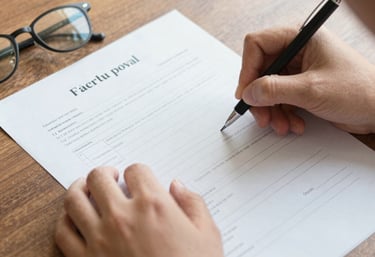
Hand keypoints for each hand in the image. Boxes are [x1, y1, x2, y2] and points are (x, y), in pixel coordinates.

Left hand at [55, 165, 223, 256]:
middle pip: (98, 178)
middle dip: (105, 173)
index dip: (138, 172)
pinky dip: (66, 219)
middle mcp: (122, 217)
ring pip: (74, 199)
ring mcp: (100, 238)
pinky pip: (63, 232)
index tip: (139, 179)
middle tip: (110, 176)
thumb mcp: (207, 235)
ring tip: (87, 189)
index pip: (136, 170)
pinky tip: (75, 217)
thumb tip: (177, 186)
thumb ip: (193, 203)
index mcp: (154, 206)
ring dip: (80, 188)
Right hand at [236, 27, 374, 134]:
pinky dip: (282, 114)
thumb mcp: (311, 90)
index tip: (245, 94)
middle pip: (261, 70)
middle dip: (261, 97)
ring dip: (272, 110)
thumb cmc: (359, 91)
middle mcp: (298, 50)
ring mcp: (299, 69)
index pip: (258, 45)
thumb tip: (247, 93)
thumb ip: (275, 90)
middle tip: (262, 117)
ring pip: (268, 88)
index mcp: (301, 37)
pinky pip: (280, 99)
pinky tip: (294, 124)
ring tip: (282, 126)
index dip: (248, 69)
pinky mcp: (301, 86)